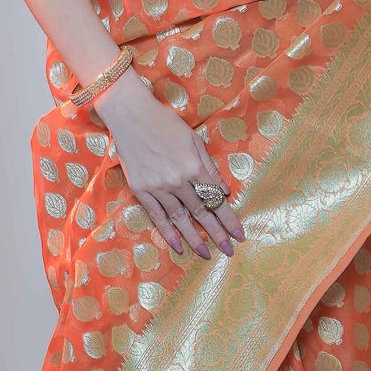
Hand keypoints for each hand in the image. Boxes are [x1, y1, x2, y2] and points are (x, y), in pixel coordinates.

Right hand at [94, 69, 244, 260]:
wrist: (131, 116)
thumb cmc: (166, 123)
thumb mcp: (194, 140)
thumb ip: (209, 167)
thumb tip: (224, 192)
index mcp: (194, 167)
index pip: (216, 199)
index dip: (229, 218)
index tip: (240, 234)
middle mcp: (178, 181)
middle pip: (202, 212)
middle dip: (217, 233)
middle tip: (229, 252)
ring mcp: (158, 187)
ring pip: (180, 218)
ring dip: (195, 238)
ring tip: (206, 254)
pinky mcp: (141, 190)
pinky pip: (157, 216)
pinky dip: (168, 232)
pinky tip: (178, 245)